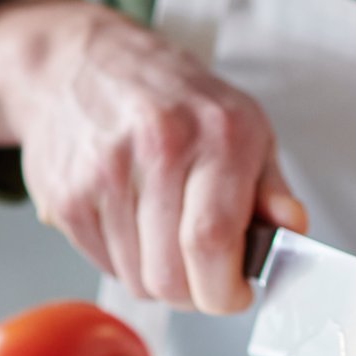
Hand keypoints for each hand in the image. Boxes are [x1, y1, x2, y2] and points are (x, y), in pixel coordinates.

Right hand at [0, 0, 304, 311]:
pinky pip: (103, 266)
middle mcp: (158, 147)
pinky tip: (133, 225)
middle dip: (195, 294)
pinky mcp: (65, 195)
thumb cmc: (173, 97)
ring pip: (136, 279)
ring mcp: (103, 172)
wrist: (82, 61)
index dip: (225, 289)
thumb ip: (271, 187)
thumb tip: (291, 229)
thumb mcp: (244, 125)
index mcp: (216, 133)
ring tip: (166, 237)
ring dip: (158, 279)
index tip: (235, 292)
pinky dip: (123, 262)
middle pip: (171, 274)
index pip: (212, 241)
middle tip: (204, 276)